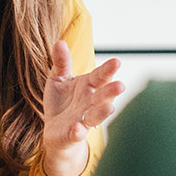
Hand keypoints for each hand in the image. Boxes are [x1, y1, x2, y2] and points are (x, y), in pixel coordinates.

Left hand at [41, 41, 123, 175]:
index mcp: (88, 86)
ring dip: (103, 112)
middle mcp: (90, 102)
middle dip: (111, 91)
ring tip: (109, 108)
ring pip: (96, 116)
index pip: (100, 76)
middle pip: (103, 96)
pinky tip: (78, 129)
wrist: (54, 130)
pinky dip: (78, 132)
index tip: (116, 61)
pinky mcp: (73, 134)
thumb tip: (59, 42)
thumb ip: (61, 62)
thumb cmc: (61, 102)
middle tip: (120, 85)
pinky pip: (77, 133)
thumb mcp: (58, 78)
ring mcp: (83, 119)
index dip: (108, 70)